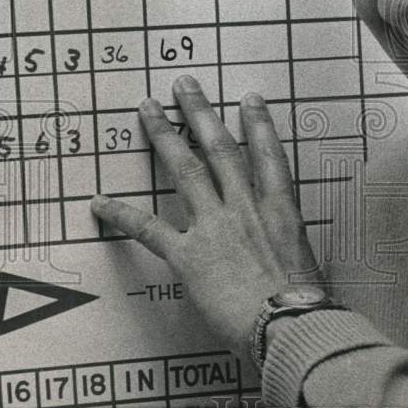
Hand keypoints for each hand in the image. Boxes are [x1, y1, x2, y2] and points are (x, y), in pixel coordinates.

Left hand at [90, 75, 316, 363]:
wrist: (285, 321)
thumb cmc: (303, 301)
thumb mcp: (305, 262)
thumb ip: (288, 247)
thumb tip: (283, 252)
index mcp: (281, 210)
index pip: (269, 155)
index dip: (259, 124)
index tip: (250, 99)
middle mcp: (246, 207)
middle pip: (221, 149)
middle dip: (202, 114)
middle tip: (185, 86)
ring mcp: (216, 226)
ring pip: (186, 170)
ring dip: (165, 136)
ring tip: (149, 110)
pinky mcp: (189, 254)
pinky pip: (150, 229)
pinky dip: (123, 215)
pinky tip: (101, 202)